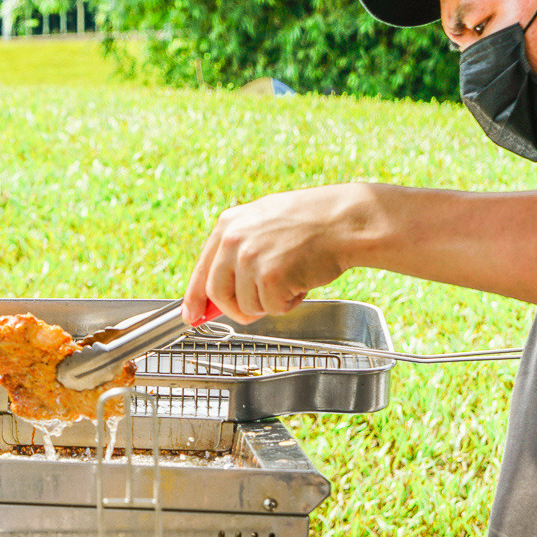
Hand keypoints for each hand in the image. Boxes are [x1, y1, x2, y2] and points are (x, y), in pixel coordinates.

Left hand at [182, 184, 370, 324]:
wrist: (345, 220)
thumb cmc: (312, 224)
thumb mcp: (263, 224)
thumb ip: (238, 252)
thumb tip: (217, 290)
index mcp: (228, 225)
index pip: (202, 269)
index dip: (195, 298)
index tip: (191, 315)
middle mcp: (233, 240)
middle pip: (218, 293)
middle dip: (236, 308)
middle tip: (257, 307)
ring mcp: (249, 258)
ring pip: (246, 305)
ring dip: (270, 302)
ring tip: (291, 278)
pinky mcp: (269, 277)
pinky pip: (271, 308)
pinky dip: (289, 303)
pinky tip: (301, 281)